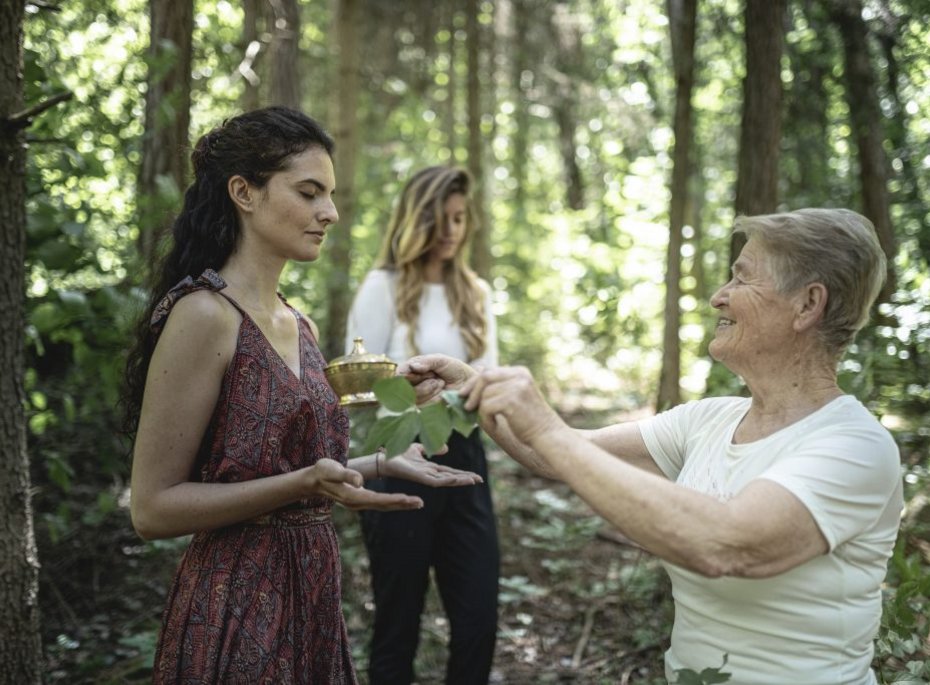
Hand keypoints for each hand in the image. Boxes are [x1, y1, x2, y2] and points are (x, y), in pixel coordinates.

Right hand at [305, 458, 422, 510]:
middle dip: (403, 504)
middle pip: (384, 505)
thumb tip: (360, 481)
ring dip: (400, 505)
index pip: (378, 499)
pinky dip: (392, 502)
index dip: (394, 499)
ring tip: (417, 503)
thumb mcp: (331, 470)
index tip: (408, 498)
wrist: (312, 480)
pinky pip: (380, 503)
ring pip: (383, 506)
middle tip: (420, 503)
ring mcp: (358, 503)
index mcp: (353, 496)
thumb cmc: (322, 472)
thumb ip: (346, 475)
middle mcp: (357, 502)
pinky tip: (402, 500)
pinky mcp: (359, 499)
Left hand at [383, 443, 483, 486]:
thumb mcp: (419, 448)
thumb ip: (432, 448)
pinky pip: (435, 481)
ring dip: (459, 480)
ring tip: (472, 480)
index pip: (450, 472)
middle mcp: (429, 474)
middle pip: (451, 477)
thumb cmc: (399, 454)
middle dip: (465, 478)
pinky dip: (447, 480)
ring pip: (446, 480)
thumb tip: (447, 449)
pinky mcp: (420, 477)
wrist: (385, 458)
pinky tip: (456, 478)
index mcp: (430, 468)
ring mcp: (425, 477)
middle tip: (480, 480)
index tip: (476, 476)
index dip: (463, 473)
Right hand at [397, 354, 476, 403]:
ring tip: (441, 384)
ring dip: (427, 389)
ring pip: (412, 396)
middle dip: (419, 380)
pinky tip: (441, 394)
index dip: (403, 374)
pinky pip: (422, 405)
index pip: (400, 372)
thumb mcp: (441, 360)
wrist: (468, 384)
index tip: (409, 373)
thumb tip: (412, 366)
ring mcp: (418, 395)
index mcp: (414, 368)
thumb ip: (426, 362)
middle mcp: (413, 382)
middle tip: (433, 376)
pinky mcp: (425, 407)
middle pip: (403, 386)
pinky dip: (432, 399)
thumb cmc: (455, 369)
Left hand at [461, 366, 563, 445]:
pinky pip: (486, 407)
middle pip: (484, 377)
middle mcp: (519, 375)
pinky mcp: (511, 400)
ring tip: (491, 422)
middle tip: (466, 406)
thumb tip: (477, 368)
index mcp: (520, 372)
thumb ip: (497, 385)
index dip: (473, 382)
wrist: (547, 435)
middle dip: (471, 391)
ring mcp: (516, 386)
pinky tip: (496, 426)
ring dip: (482, 411)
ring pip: (484, 395)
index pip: (489, 370)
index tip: (464, 394)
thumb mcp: (513, 396)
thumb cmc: (529, 420)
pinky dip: (487, 419)